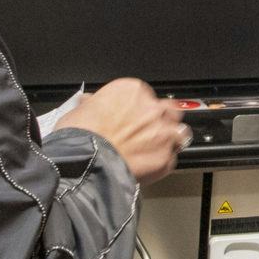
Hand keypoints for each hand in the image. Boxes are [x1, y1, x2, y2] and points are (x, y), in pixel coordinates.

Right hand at [58, 78, 188, 185]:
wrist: (85, 163)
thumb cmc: (80, 136)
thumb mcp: (79, 110)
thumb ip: (92, 104)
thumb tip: (88, 103)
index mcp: (132, 91)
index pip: (145, 95)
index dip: (139, 108)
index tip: (131, 117)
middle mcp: (152, 109)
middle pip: (169, 111)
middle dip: (160, 121)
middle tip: (146, 132)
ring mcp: (163, 133)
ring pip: (178, 133)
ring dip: (169, 140)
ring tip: (153, 150)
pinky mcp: (166, 158)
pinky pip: (170, 159)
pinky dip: (161, 164)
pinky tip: (147, 167)